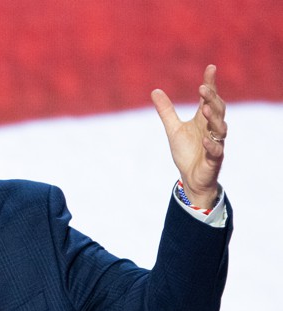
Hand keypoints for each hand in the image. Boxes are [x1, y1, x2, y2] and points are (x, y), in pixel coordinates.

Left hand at [152, 65, 226, 207]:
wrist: (191, 178)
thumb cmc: (186, 151)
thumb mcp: (173, 129)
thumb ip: (166, 111)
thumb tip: (155, 90)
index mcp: (203, 120)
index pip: (209, 99)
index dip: (210, 84)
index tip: (211, 68)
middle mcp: (212, 129)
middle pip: (217, 110)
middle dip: (211, 99)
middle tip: (203, 88)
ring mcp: (215, 144)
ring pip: (220, 128)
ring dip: (213, 118)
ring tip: (204, 108)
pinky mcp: (214, 160)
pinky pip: (215, 151)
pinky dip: (211, 145)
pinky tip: (206, 140)